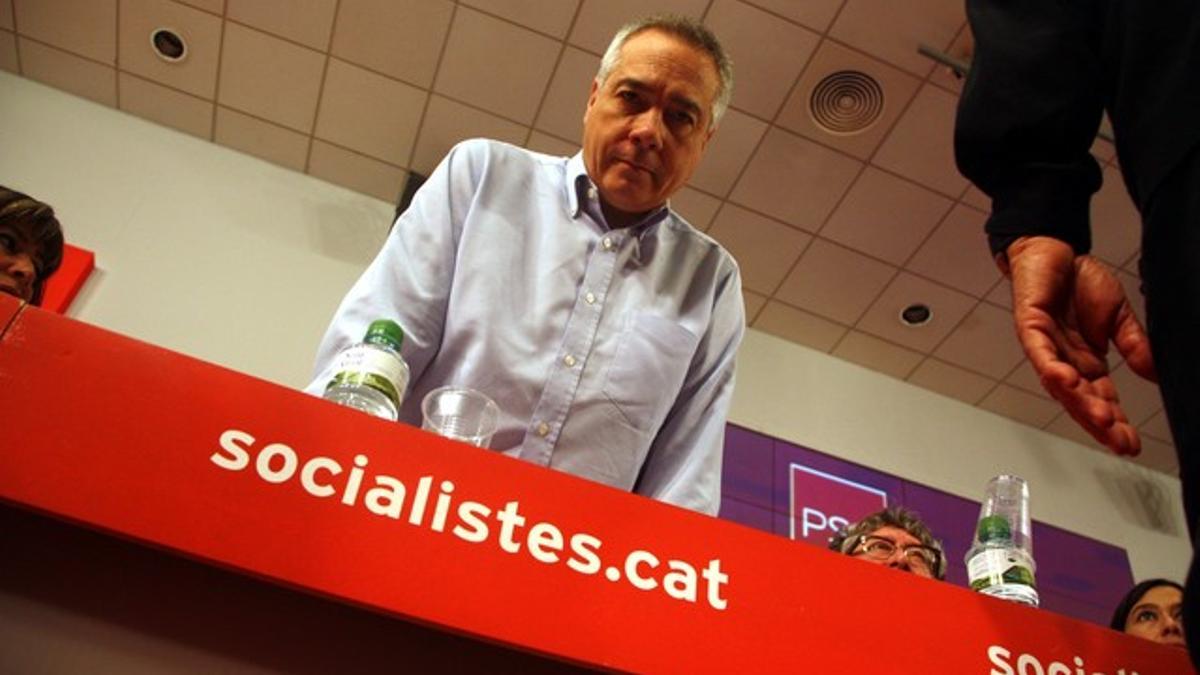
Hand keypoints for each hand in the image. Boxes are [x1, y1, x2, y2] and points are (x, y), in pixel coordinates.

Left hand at [1005, 236, 1156, 455]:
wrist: (1053, 250)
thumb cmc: (1078, 282)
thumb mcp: (1118, 317)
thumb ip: (1134, 345)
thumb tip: (1154, 373)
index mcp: (1087, 362)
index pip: (1102, 400)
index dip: (1115, 422)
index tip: (1131, 442)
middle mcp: (1066, 360)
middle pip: (1081, 401)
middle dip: (1100, 423)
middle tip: (1120, 442)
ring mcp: (1046, 347)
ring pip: (1061, 384)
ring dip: (1079, 402)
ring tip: (1101, 419)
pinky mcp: (1031, 327)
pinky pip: (1040, 353)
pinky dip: (1051, 368)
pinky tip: (1065, 381)